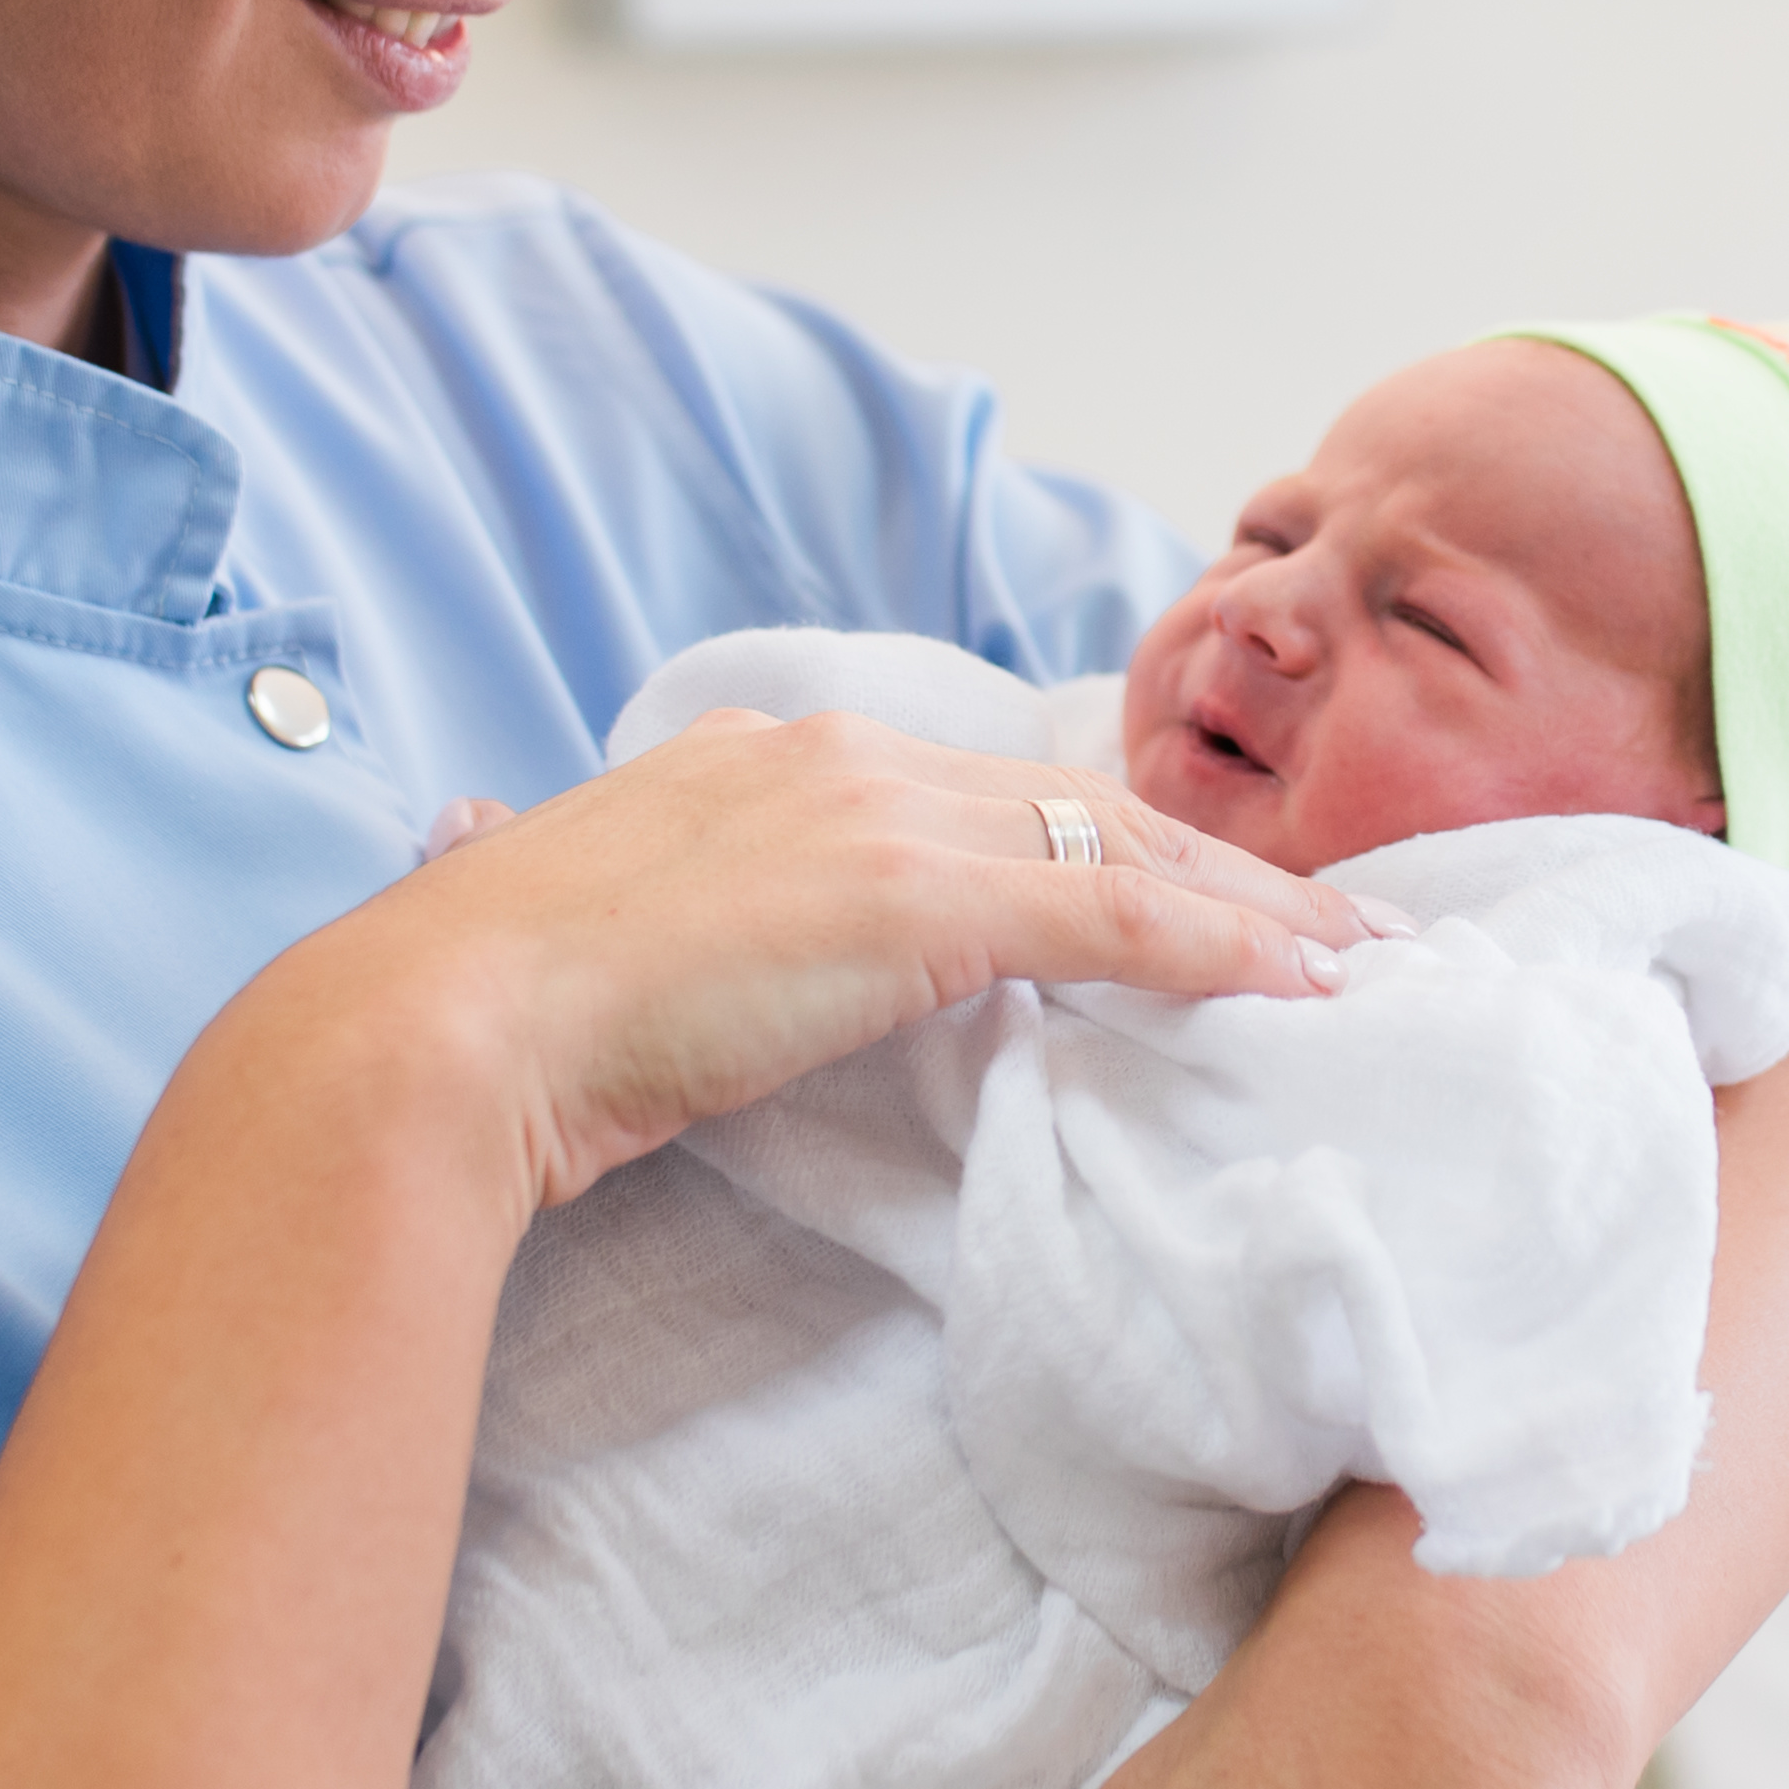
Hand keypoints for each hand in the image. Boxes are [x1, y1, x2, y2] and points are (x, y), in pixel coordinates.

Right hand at [324, 708, 1363, 1210]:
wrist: (437, 1031)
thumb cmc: (492, 1019)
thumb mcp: (599, 944)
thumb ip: (656, 923)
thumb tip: (635, 932)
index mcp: (762, 761)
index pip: (978, 794)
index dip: (1094, 844)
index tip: (1179, 892)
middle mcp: (834, 758)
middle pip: (1072, 802)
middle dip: (1209, 861)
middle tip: (1327, 919)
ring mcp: (874, 818)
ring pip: (1115, 848)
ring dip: (1248, 906)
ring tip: (1351, 960)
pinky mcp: (907, 900)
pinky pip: (1107, 917)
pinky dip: (1215, 948)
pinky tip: (1294, 986)